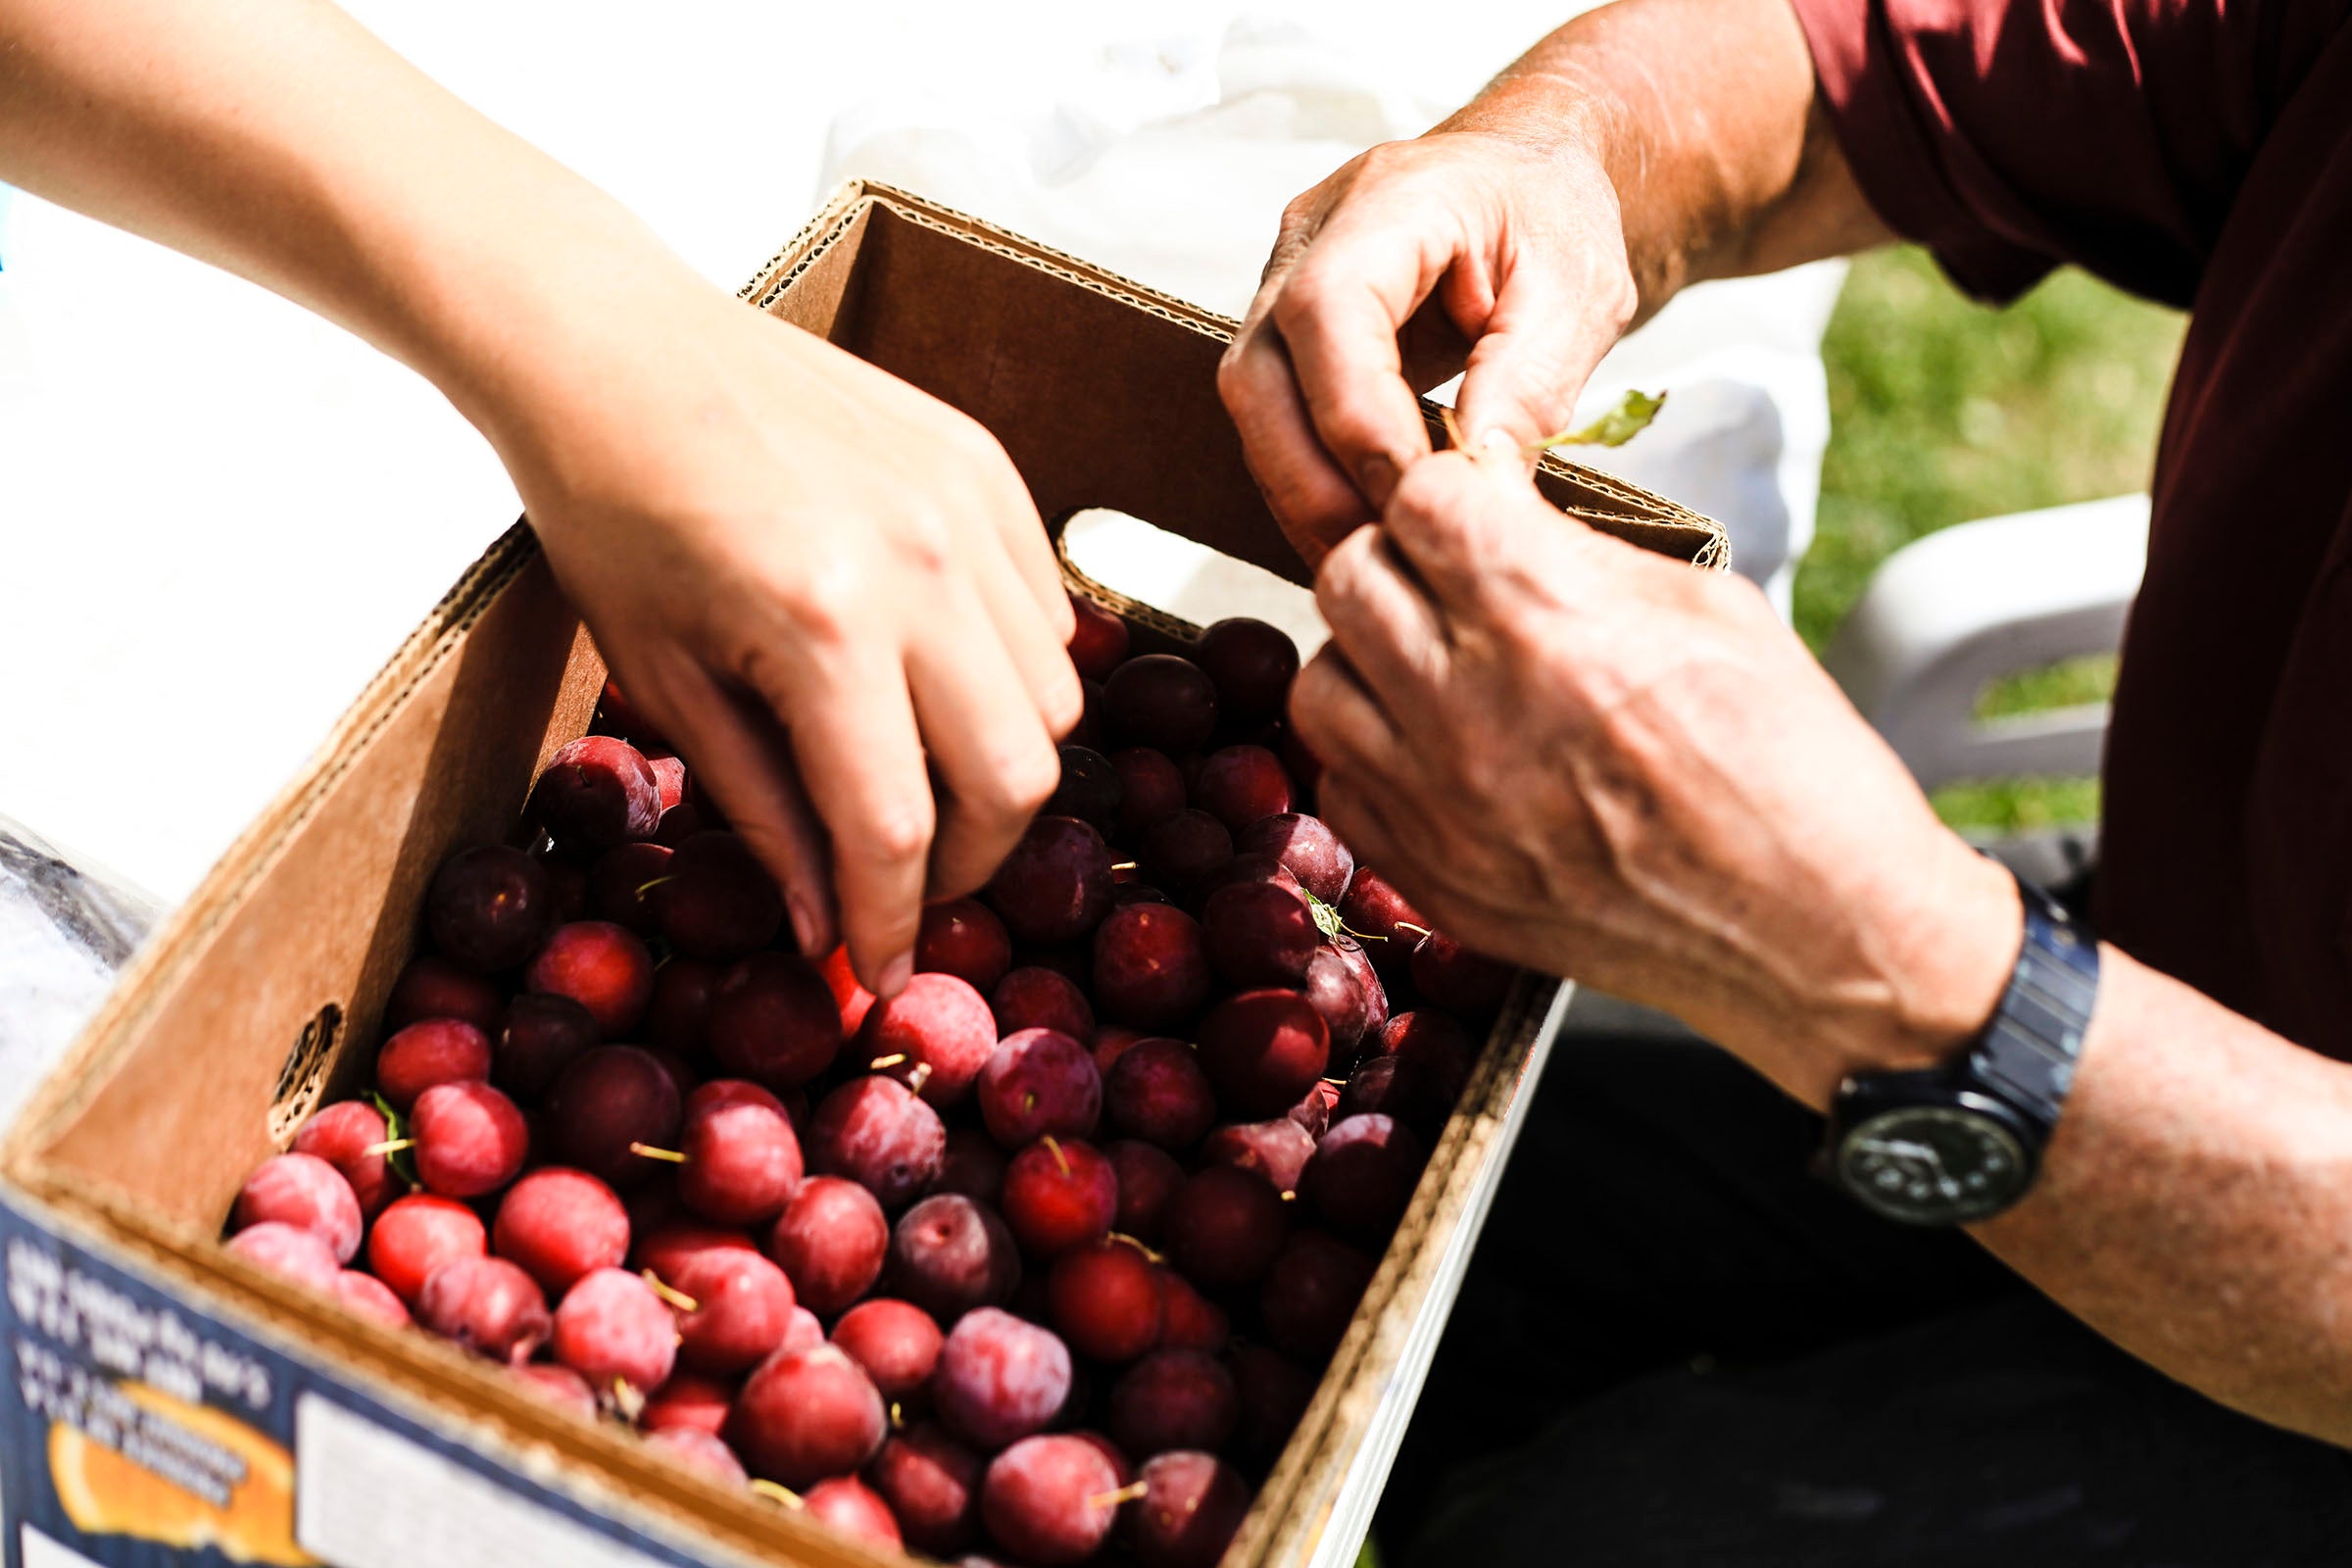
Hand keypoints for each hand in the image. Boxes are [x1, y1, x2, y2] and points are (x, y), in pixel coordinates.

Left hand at [485, 281, 1079, 996]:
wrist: (614, 344)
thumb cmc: (610, 513)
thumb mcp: (665, 684)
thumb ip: (764, 812)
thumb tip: (826, 930)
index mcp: (822, 623)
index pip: (900, 825)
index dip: (894, 920)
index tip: (882, 972)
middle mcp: (921, 563)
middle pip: (1016, 776)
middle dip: (970, 862)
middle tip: (905, 883)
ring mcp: (969, 505)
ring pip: (1053, 699)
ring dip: (998, 766)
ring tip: (917, 775)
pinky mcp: (989, 466)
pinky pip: (1047, 612)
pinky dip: (1009, 672)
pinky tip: (934, 677)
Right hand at [1217, 124, 1637, 562]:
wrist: (1530, 177)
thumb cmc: (1554, 213)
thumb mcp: (1579, 294)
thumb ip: (1528, 386)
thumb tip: (1473, 486)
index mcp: (1388, 200)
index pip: (1327, 312)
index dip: (1356, 416)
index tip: (1411, 494)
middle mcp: (1309, 239)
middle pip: (1257, 372)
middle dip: (1310, 478)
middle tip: (1381, 549)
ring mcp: (1283, 286)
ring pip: (1253, 406)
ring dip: (1303, 492)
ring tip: (1374, 554)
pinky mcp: (1288, 336)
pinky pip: (1275, 417)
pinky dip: (1311, 481)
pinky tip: (1361, 525)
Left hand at [1289, 453, 2020, 1106]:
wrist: (1812, 932)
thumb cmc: (1787, 765)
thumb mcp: (1708, 606)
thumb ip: (1584, 551)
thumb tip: (1508, 508)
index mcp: (1548, 617)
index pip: (1417, 498)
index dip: (1451, 491)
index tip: (1481, 507)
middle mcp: (1469, 706)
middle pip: (1348, 579)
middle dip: (1397, 559)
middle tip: (1453, 579)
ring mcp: (1438, 803)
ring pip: (1321, 684)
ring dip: (1368, 658)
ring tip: (1433, 666)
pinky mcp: (1432, 877)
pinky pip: (1343, 785)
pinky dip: (1374, 756)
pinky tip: (1438, 750)